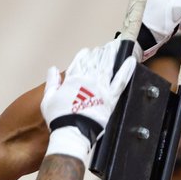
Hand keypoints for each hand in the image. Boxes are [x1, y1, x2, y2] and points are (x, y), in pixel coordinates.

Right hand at [41, 39, 135, 162]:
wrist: (72, 133)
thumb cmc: (60, 119)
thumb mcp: (48, 99)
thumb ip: (52, 82)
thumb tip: (53, 70)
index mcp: (73, 79)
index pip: (80, 60)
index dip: (85, 54)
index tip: (89, 51)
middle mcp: (88, 80)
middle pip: (96, 61)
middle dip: (101, 52)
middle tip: (106, 46)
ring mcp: (101, 88)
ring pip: (108, 66)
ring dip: (112, 55)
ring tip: (117, 46)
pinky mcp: (111, 99)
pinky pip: (121, 81)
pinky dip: (127, 70)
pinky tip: (131, 62)